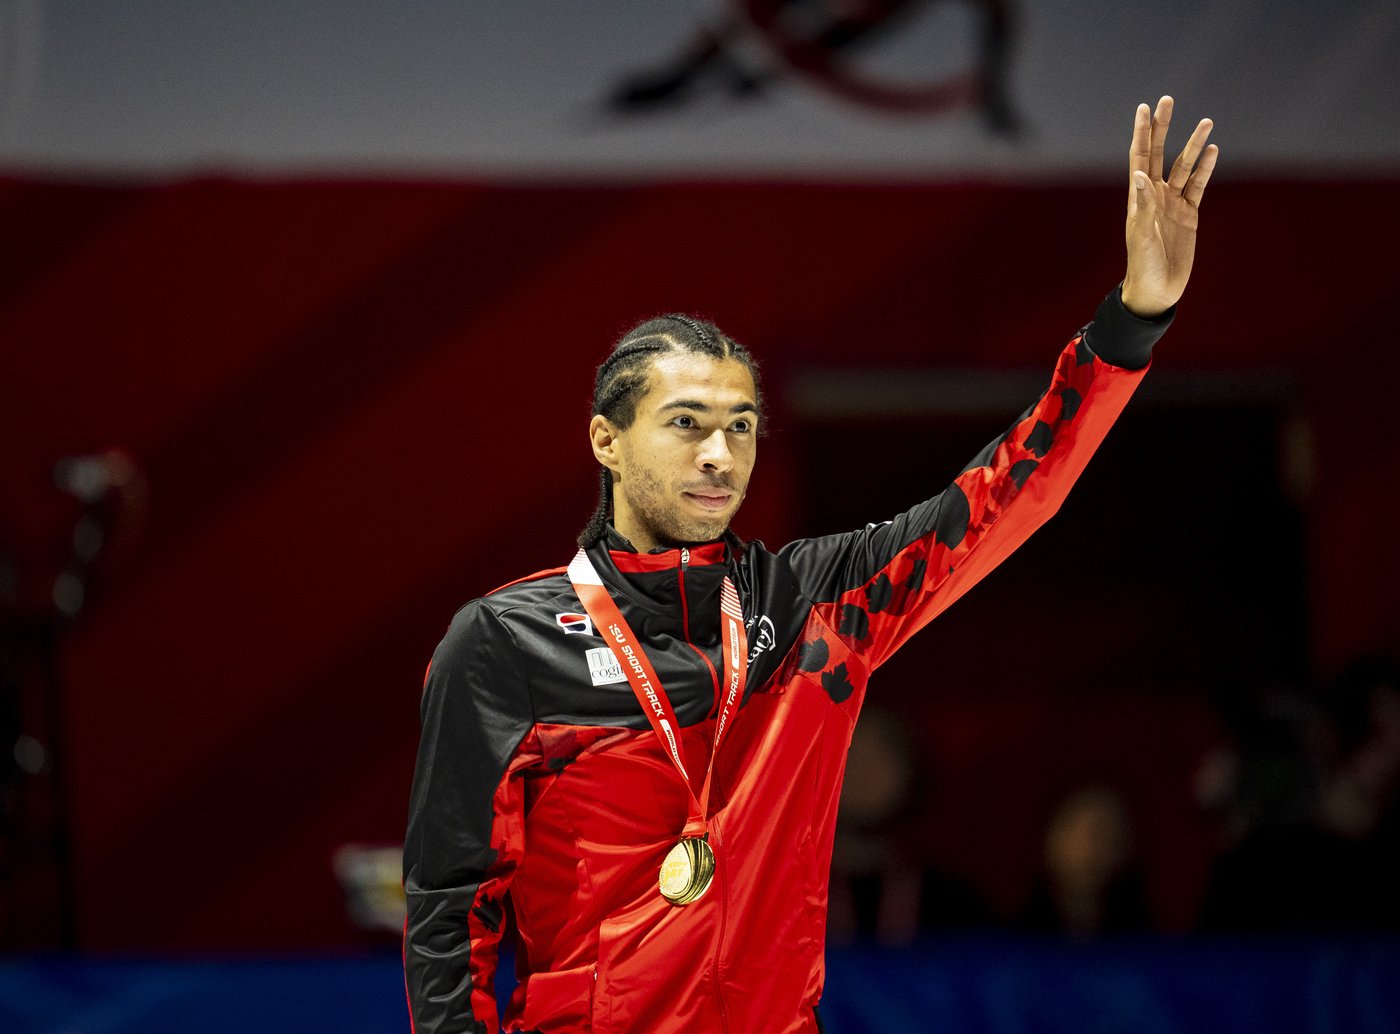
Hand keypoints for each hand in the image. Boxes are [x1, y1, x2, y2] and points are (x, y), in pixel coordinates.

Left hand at [1120, 96, 1217, 317]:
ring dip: (1194, 145)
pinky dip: (1205, 168)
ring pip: (1185, 167)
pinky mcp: (1189, 214)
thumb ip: (1143, 205)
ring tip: (1206, 122)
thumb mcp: (1142, 235)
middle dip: (1164, 127)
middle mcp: (1155, 195)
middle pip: (1161, 153)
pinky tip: (1212, 150)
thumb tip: (1142, 174)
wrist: (1157, 290)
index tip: (1144, 108)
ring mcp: (1173, 203)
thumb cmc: (1143, 266)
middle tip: (1168, 100)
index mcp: (1138, 198)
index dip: (1142, 132)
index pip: (1140, 156)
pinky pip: (1198, 186)